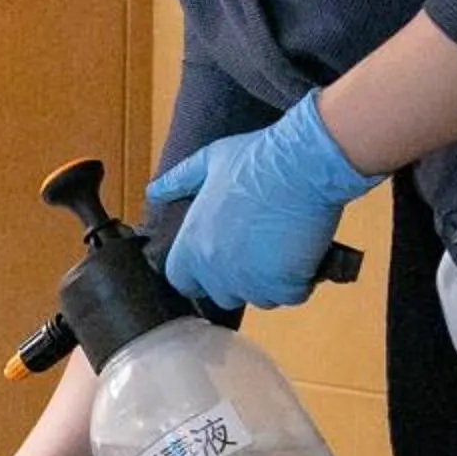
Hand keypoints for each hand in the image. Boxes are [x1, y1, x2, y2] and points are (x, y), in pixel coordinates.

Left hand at [144, 91, 382, 310]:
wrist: (301, 163)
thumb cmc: (256, 158)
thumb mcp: (210, 161)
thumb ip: (179, 181)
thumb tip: (154, 192)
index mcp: (193, 244)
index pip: (182, 281)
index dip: (201, 274)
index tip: (221, 259)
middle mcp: (216, 269)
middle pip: (224, 295)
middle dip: (240, 279)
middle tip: (259, 248)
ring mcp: (250, 280)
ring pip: (260, 298)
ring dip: (271, 281)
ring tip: (282, 246)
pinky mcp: (284, 284)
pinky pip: (291, 294)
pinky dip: (299, 279)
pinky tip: (302, 251)